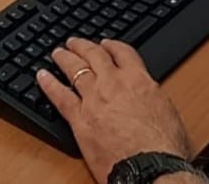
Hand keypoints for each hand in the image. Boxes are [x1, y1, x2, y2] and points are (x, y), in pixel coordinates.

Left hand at [38, 37, 193, 183]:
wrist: (150, 167)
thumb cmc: (163, 145)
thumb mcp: (166, 111)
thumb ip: (151, 97)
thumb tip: (147, 98)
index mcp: (139, 80)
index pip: (123, 52)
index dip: (112, 45)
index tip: (106, 44)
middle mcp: (114, 84)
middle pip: (94, 56)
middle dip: (83, 46)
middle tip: (75, 42)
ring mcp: (94, 100)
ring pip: (75, 70)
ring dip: (65, 58)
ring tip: (58, 53)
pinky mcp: (79, 119)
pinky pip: (60, 96)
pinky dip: (49, 84)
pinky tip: (42, 77)